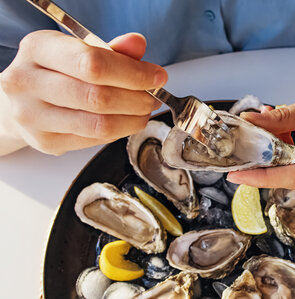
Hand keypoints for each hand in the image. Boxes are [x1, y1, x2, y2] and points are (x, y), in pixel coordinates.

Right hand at [0, 31, 166, 154]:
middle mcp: (27, 81)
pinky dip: (118, 132)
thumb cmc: (55, 72)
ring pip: (99, 124)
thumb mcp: (80, 50)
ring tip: (143, 111)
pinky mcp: (44, 141)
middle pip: (98, 97)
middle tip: (152, 98)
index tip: (156, 77)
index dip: (133, 74)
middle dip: (137, 99)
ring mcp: (32, 115)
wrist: (21, 99)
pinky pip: (94, 140)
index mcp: (38, 49)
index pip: (93, 64)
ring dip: (132, 119)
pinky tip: (125, 121)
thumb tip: (137, 44)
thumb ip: (112, 50)